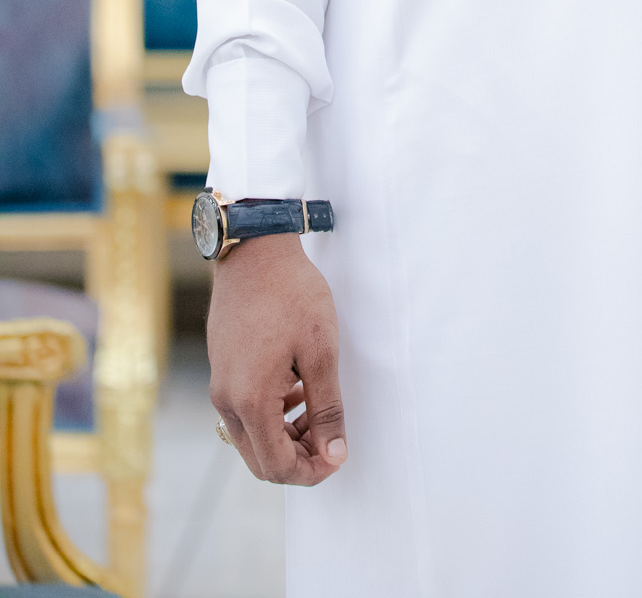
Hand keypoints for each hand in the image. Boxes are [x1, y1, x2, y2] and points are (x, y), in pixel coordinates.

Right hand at [207, 233, 347, 484]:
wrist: (254, 250)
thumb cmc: (291, 295)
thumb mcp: (320, 350)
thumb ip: (327, 408)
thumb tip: (334, 454)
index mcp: (251, 401)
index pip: (278, 467)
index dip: (312, 472)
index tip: (339, 456)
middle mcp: (227, 400)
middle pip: (261, 460)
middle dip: (299, 460)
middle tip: (332, 440)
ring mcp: (220, 384)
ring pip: (252, 438)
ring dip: (286, 438)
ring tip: (319, 412)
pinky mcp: (222, 369)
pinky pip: (245, 412)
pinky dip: (272, 415)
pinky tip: (297, 391)